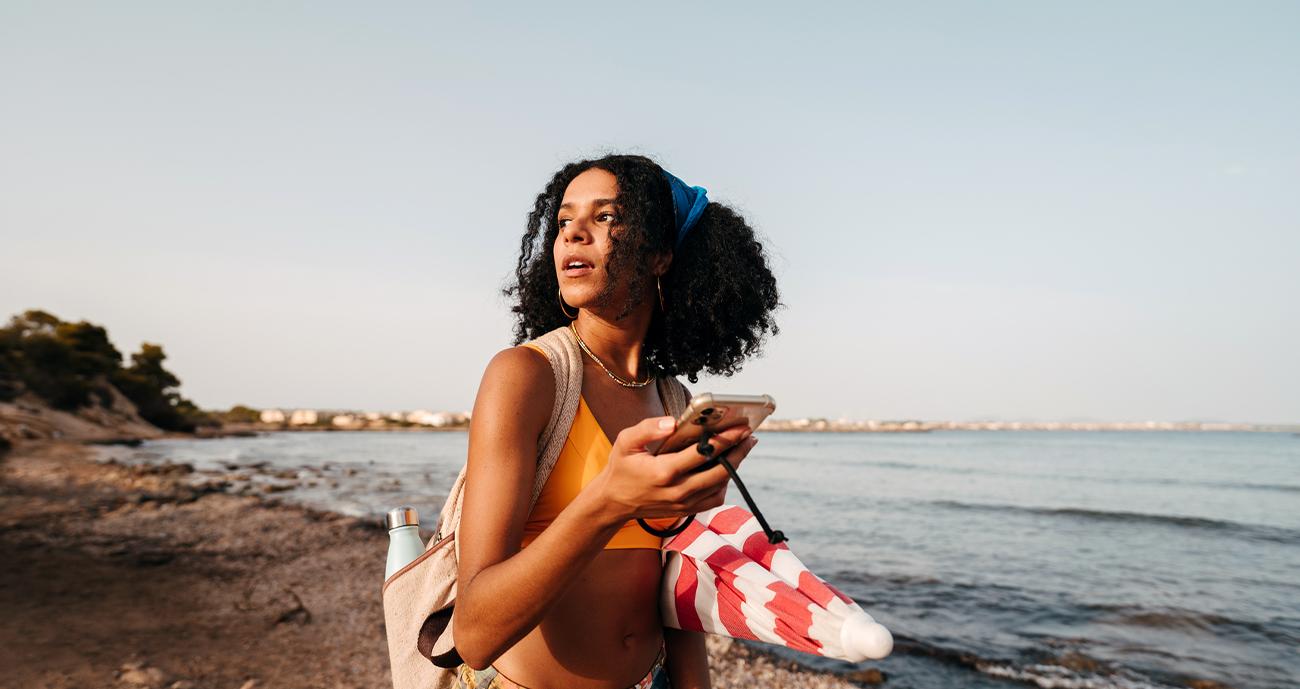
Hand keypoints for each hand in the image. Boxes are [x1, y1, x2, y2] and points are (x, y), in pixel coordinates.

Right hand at [589, 417, 759, 523]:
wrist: (613, 503)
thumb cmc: (621, 468)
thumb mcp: (625, 442)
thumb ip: (648, 428)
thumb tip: (673, 422)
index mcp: (664, 471)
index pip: (703, 453)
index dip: (725, 439)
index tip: (741, 427)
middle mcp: (678, 490)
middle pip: (719, 471)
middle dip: (738, 452)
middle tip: (750, 436)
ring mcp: (684, 503)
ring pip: (720, 486)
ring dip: (734, 467)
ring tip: (742, 448)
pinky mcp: (686, 510)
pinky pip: (714, 498)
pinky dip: (724, 484)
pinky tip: (725, 468)